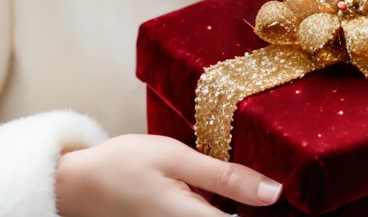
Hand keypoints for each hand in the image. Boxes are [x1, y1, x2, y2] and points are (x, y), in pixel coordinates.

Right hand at [53, 133, 282, 216]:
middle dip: (256, 205)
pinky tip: (224, 193)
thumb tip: (275, 192)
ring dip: (237, 206)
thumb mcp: (177, 158)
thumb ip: (225, 177)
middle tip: (271, 185)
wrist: (78, 185)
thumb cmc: (125, 164)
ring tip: (251, 185)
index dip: (272, 209)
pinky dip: (219, 210)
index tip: (289, 195)